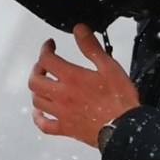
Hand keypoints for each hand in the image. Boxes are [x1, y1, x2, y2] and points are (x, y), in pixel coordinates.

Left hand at [28, 24, 139, 146]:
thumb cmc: (120, 99)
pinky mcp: (65, 128)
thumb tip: (79, 30)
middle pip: (35, 81)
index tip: (50, 45)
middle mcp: (61, 95)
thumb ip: (91, 47)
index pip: (47, 59)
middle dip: (37, 69)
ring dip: (37, 90)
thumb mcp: (109, 67)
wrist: (124, 128)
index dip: (45, 49)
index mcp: (72, 78)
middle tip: (45, 64)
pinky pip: (44, 125)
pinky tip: (40, 113)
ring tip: (44, 84)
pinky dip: (38, 118)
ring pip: (37, 101)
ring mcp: (61, 113)